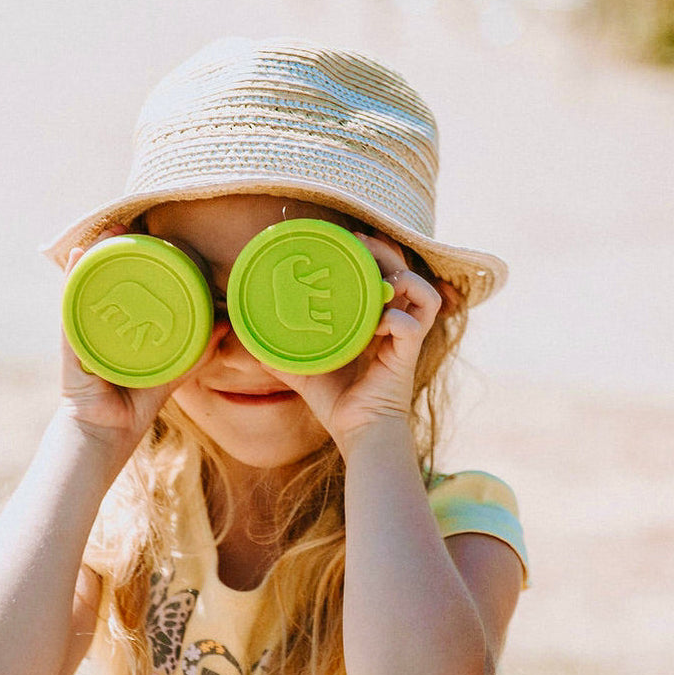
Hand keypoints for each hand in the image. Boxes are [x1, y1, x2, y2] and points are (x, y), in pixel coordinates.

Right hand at [59, 226, 218, 462]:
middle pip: (102, 278)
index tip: (148, 233)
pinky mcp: (70, 341)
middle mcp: (97, 324)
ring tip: (110, 228)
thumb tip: (226, 325)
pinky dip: (73, 279)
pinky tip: (78, 255)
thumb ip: (196, 352)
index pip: (123, 287)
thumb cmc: (134, 407)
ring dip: (95, 253)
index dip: (134, 259)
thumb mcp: (170, 373)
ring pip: (85, 283)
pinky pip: (70, 304)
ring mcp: (81, 330)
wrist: (105, 437)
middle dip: (113, 248)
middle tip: (129, 221)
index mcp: (118, 329)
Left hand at [266, 233, 449, 455]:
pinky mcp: (406, 357)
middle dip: (388, 253)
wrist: (358, 434)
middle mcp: (398, 328)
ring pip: (425, 294)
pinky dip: (398, 320)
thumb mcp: (306, 371)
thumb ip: (283, 355)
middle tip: (361, 241)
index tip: (354, 239)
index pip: (390, 277)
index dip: (379, 254)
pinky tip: (378, 322)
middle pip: (408, 275)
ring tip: (380, 281)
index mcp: (380, 324)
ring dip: (405, 280)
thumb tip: (248, 342)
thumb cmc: (338, 404)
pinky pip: (414, 327)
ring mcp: (406, 342)